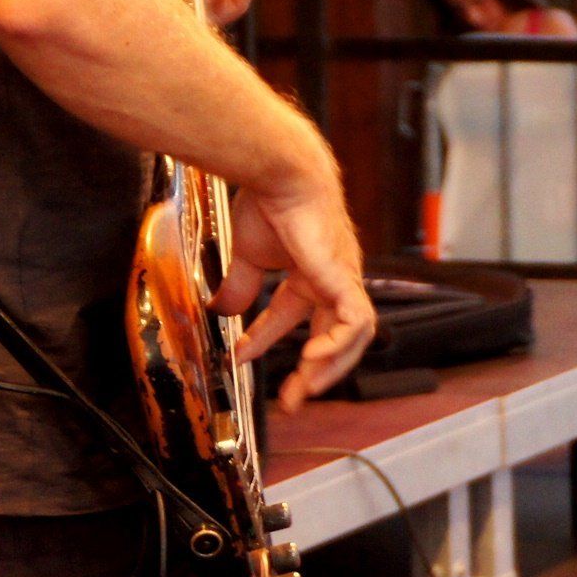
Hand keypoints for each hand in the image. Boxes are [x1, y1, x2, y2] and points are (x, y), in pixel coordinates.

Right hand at [214, 152, 374, 411]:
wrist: (281, 176)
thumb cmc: (268, 203)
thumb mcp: (247, 256)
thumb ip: (241, 286)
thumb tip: (220, 311)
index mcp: (309, 274)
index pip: (294, 317)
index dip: (267, 340)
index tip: (240, 358)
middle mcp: (331, 279)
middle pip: (331, 335)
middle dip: (311, 372)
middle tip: (290, 399)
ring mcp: (342, 279)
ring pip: (353, 335)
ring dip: (329, 366)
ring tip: (304, 387)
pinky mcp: (344, 278)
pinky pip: (356, 321)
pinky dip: (338, 344)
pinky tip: (313, 359)